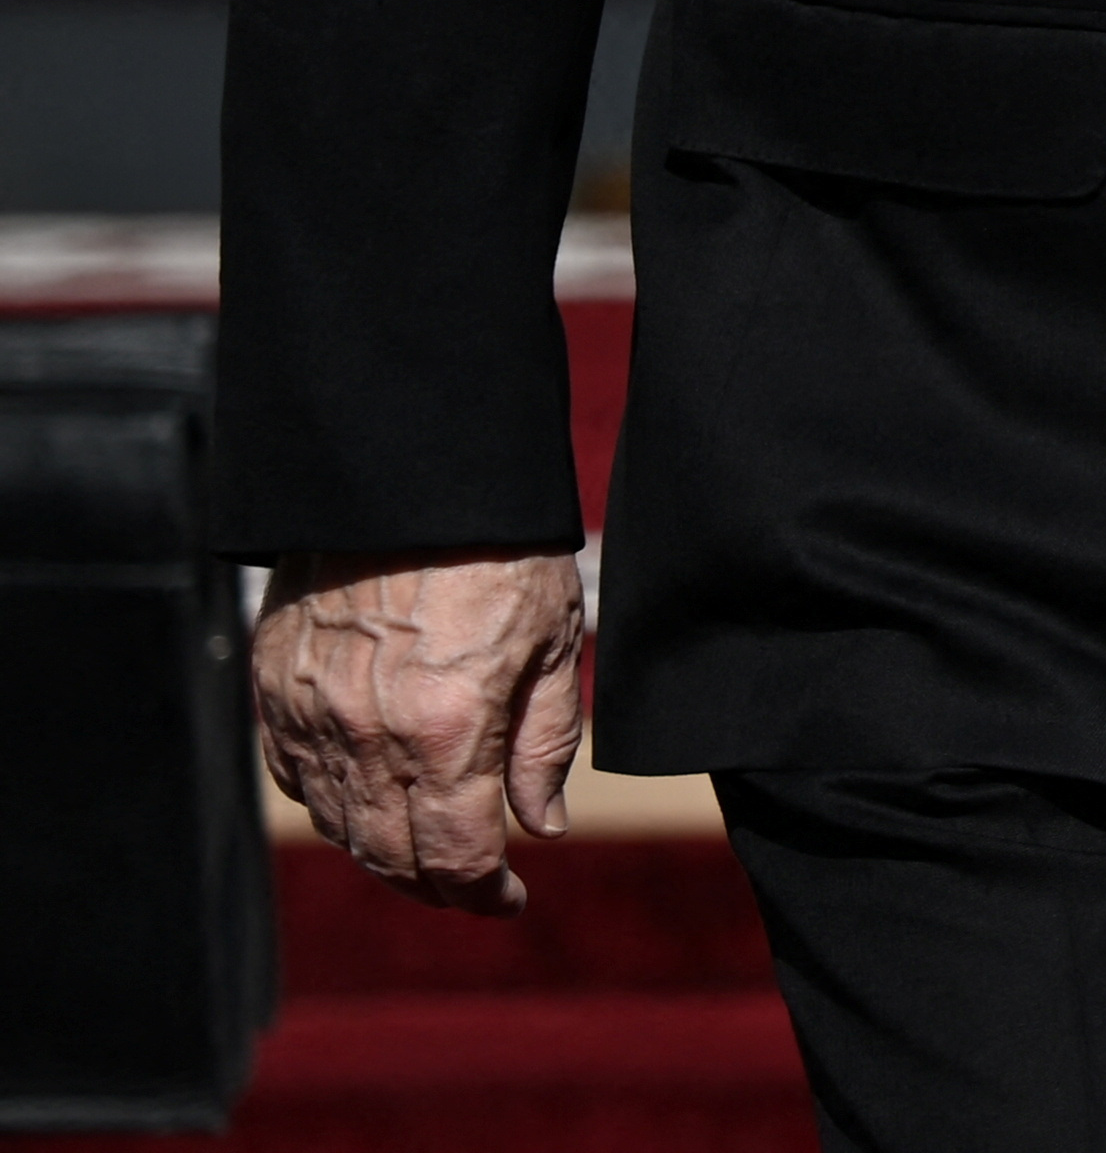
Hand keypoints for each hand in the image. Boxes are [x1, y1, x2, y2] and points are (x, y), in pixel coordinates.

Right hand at [253, 547, 590, 913]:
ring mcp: (310, 716)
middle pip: (391, 856)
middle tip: (473, 886)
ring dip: (384, 855)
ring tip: (429, 852)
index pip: (456, 856)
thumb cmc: (501, 551)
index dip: (484, 894)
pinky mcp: (275, 690)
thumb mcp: (554, 643)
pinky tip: (368, 804)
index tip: (509, 901)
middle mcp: (367, 737)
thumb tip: (545, 827)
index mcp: (446, 731)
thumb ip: (547, 744)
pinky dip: (333, 807)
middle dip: (436, 885)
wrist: (407, 479)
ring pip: (340, 826)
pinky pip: (296, 779)